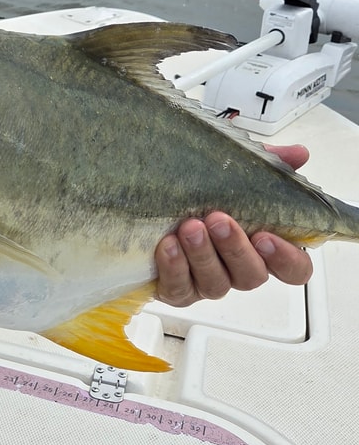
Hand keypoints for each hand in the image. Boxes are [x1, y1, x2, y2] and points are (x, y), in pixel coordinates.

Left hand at [154, 144, 314, 306]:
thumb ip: (268, 166)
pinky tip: (168, 245)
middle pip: (252, 275)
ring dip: (203, 254)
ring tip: (190, 227)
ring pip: (215, 283)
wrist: (147, 210)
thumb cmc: (200, 198)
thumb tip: (297, 154)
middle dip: (235, 248)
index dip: (287, 258)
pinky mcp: (177, 290)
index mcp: (259, 248)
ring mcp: (207, 282)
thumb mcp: (232, 173)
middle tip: (218, 220)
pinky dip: (174, 267)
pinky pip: (179, 288)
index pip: (293, 268)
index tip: (266, 237)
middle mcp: (237, 269)